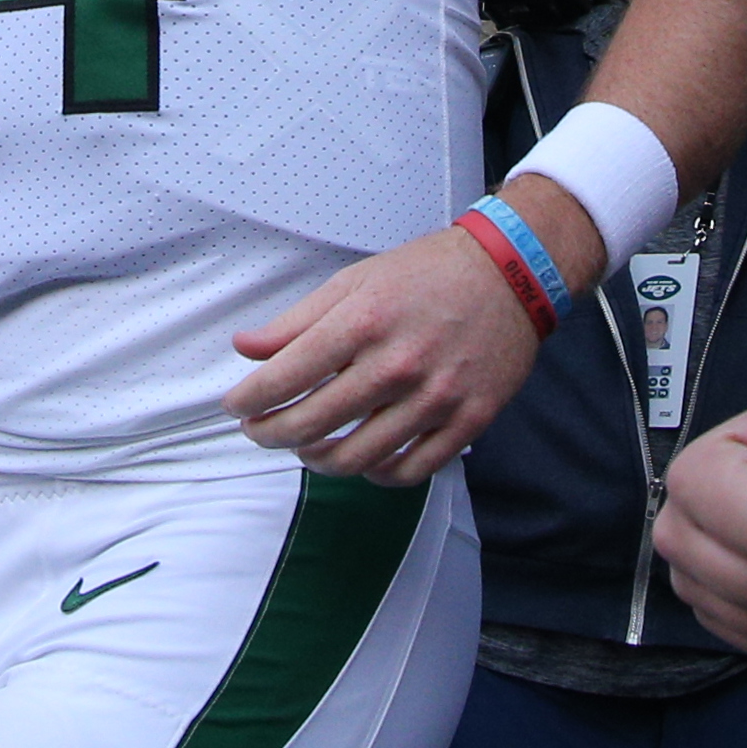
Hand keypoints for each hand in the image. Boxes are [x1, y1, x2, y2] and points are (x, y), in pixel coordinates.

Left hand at [221, 218, 549, 482]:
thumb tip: (245, 348)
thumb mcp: (355, 281)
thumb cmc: (427, 274)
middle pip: (313, 424)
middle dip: (271, 434)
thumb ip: (298, 320)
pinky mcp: (469, 419)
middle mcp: (398, 363)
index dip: (249, 400)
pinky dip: (377, 475)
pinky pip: (412, 469)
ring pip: (358, 458)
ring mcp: (436, 397)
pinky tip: (363, 461)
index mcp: (364, 322)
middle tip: (260, 431)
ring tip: (307, 448)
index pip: (285, 378)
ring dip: (318, 460)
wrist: (509, 272)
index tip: (237, 407)